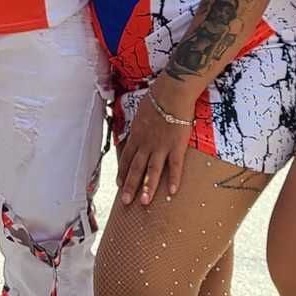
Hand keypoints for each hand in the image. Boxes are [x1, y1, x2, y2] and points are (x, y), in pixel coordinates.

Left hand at [115, 81, 194, 205]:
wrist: (171, 93)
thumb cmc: (157, 98)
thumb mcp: (141, 112)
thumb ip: (140, 124)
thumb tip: (138, 127)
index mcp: (136, 135)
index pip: (126, 158)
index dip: (122, 172)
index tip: (119, 184)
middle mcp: (146, 144)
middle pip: (135, 168)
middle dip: (129, 186)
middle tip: (125, 201)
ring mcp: (161, 146)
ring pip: (152, 171)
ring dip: (147, 187)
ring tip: (144, 202)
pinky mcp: (176, 146)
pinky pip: (175, 166)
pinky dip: (174, 179)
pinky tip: (172, 192)